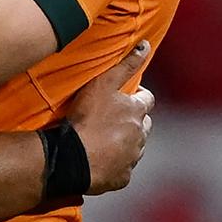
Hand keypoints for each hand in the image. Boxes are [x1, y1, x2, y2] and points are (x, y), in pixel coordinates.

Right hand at [67, 41, 154, 194]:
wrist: (74, 156)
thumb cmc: (87, 117)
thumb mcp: (103, 83)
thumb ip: (126, 64)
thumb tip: (146, 45)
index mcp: (137, 112)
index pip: (147, 100)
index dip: (139, 96)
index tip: (129, 96)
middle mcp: (140, 135)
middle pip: (144, 125)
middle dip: (135, 121)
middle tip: (114, 119)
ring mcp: (132, 158)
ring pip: (135, 147)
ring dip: (125, 142)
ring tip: (105, 140)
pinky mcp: (122, 177)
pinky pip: (123, 168)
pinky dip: (116, 164)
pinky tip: (101, 159)